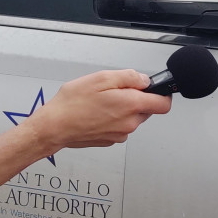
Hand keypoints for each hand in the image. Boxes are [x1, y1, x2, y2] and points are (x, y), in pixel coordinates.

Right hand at [28, 69, 171, 154]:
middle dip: (135, 99)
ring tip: (100, 102)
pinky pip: (119, 126)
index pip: (164, 104)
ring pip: (131, 118)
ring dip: (122, 109)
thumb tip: (144, 80)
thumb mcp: (101, 78)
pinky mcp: (110, 140)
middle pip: (146, 110)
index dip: (161, 93)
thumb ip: (128, 77)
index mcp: (131, 106)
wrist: (54, 127)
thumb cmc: (73, 103)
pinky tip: (96, 113)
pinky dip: (112, 119)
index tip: (154, 88)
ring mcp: (120, 134)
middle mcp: (129, 123)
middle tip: (113, 91)